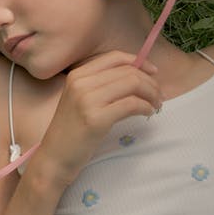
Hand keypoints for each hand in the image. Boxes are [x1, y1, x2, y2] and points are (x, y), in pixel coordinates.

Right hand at [37, 51, 161, 182]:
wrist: (54, 157)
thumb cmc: (71, 130)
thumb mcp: (81, 100)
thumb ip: (101, 85)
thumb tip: (138, 75)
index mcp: (77, 75)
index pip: (115, 57)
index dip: (139, 61)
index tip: (153, 73)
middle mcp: (81, 83)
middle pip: (127, 71)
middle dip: (150, 82)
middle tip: (159, 96)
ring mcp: (87, 100)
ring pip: (132, 84)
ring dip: (151, 94)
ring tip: (156, 105)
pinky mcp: (96, 118)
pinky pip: (131, 104)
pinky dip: (145, 107)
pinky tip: (148, 113)